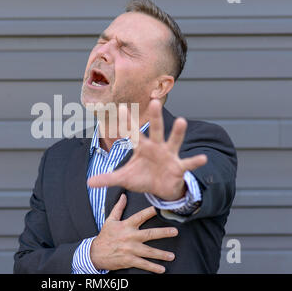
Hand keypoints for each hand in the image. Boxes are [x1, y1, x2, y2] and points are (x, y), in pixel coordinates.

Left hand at [88, 99, 207, 200]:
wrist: (161, 189)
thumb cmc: (143, 178)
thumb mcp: (124, 179)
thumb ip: (108, 179)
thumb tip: (88, 182)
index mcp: (142, 147)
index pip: (132, 133)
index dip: (126, 122)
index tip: (119, 108)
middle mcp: (156, 147)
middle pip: (156, 130)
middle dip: (155, 117)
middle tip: (154, 101)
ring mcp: (169, 155)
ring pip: (173, 141)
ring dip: (177, 132)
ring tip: (182, 121)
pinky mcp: (178, 167)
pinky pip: (188, 164)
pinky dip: (195, 162)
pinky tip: (203, 159)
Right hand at [90, 194, 177, 273]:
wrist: (96, 253)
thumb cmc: (105, 236)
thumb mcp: (110, 220)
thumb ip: (119, 208)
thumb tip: (123, 196)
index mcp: (126, 225)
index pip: (140, 216)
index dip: (151, 211)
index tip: (161, 208)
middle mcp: (130, 237)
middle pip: (149, 234)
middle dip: (163, 233)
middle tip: (175, 231)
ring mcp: (130, 249)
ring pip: (148, 251)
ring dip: (161, 254)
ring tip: (171, 256)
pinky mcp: (129, 260)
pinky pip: (143, 264)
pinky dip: (152, 267)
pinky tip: (161, 269)